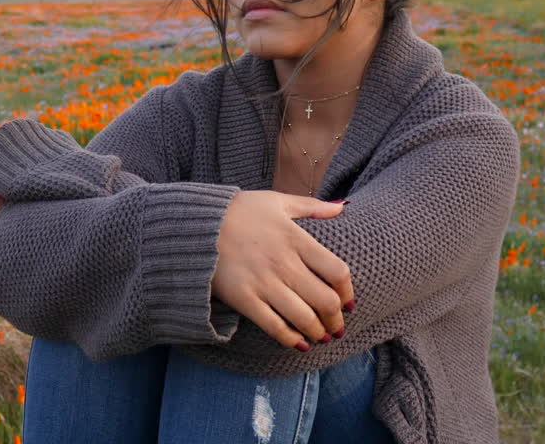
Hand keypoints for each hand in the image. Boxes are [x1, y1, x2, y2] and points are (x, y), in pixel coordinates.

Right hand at [211, 191, 353, 349]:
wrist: (196, 223)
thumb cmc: (239, 210)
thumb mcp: (277, 200)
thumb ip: (312, 206)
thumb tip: (343, 206)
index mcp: (296, 239)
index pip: (337, 272)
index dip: (348, 292)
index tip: (348, 302)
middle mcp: (284, 263)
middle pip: (325, 301)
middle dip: (336, 320)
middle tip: (337, 326)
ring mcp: (264, 283)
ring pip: (303, 318)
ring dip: (318, 333)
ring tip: (321, 336)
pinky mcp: (244, 299)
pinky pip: (274, 326)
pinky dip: (291, 339)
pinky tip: (299, 343)